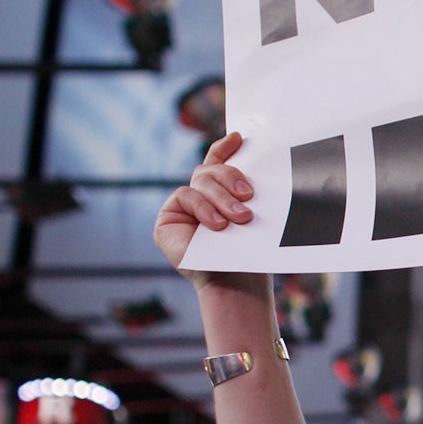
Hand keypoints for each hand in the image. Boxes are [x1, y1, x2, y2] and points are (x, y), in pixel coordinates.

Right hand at [153, 132, 267, 293]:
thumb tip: (249, 155)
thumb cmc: (251, 253)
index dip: (224, 148)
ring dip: (222, 198)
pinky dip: (204, 208)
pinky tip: (217, 225)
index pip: (219, 163)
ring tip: (240, 218)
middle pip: (211, 170)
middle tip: (249, 196)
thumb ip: (246, 189)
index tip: (239, 138)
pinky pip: (186, 196)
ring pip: (201, 181)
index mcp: (222, 195)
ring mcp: (183, 208)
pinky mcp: (168, 220)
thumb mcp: (254, 214)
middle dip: (231, 177)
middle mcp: (201, 198)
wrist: (238, 286)